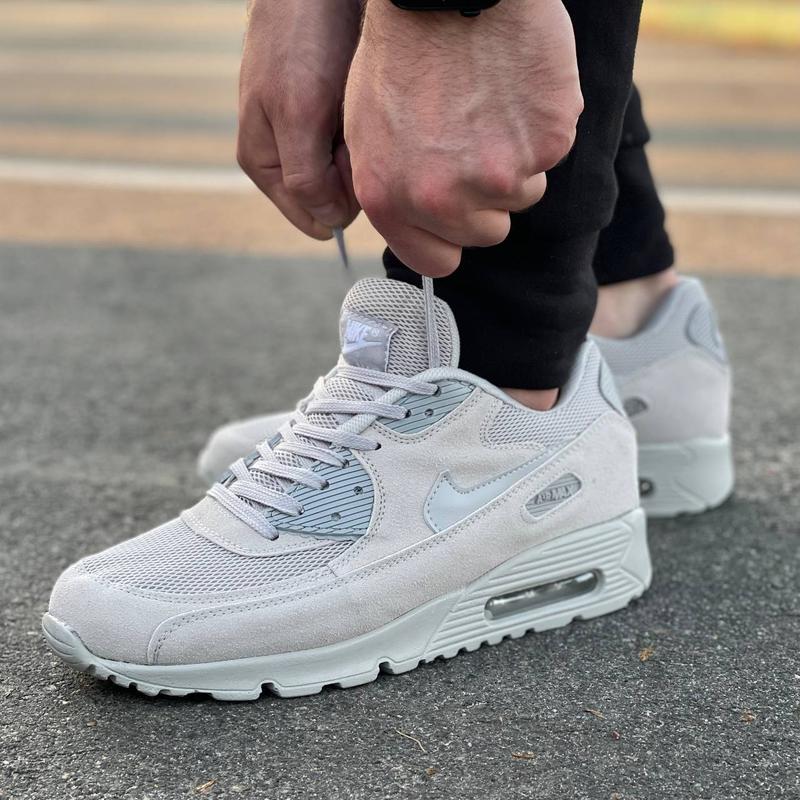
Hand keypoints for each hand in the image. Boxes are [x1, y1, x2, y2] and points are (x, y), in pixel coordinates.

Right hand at [237, 0, 361, 238]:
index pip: (314, 217)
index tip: (343, 153)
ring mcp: (306, 137)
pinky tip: (356, 97)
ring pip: (349, 173)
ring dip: (359, 147)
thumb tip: (326, 225)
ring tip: (349, 102)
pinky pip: (356, 144)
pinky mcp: (327, 118)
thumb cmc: (301, 39)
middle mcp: (283, 156)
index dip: (339, 195)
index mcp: (263, 164)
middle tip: (346, 122)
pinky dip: (364, 129)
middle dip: (350, 169)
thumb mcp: (298, 115)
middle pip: (333, 197)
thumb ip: (306, 179)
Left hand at [344, 0, 582, 274]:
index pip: (436, 262)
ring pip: (522, 195)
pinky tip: (515, 90)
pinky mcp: (545, 144)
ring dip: (515, 162)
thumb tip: (420, 231)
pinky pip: (551, 155)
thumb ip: (393, 191)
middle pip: (485, 232)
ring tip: (490, 107)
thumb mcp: (367, 130)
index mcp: (390, 198)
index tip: (458, 217)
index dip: (450, 240)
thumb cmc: (402, 51)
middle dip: (485, 197)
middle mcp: (441, 199)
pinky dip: (540, 127)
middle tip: (474, 142)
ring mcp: (497, 175)